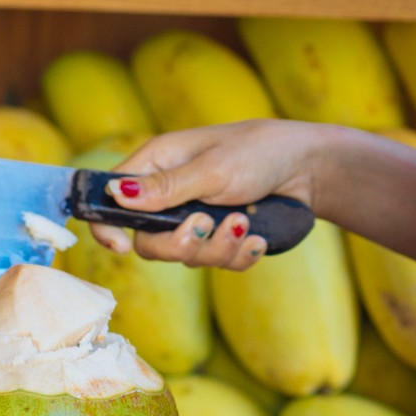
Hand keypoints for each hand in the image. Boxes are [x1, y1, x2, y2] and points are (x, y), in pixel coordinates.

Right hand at [97, 120, 333, 268]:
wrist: (309, 167)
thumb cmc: (259, 152)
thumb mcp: (212, 168)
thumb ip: (166, 187)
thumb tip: (114, 195)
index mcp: (157, 165)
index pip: (110, 200)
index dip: (107, 228)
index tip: (122, 248)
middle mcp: (170, 194)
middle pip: (149, 242)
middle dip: (181, 243)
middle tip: (207, 223)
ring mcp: (195, 217)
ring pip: (186, 257)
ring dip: (218, 248)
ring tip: (245, 223)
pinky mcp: (221, 236)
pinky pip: (217, 263)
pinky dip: (239, 256)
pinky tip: (258, 239)